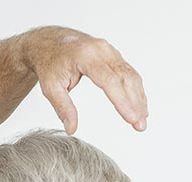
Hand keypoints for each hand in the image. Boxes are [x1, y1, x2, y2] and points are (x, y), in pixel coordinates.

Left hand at [21, 26, 147, 134]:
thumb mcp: (50, 87)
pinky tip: (139, 103)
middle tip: (140, 126)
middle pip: (125, 78)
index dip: (122, 101)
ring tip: (142, 119)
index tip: (132, 118)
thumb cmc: (49, 63)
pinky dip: (135, 88)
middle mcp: (101, 50)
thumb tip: (71, 129)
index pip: (109, 81)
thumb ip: (62, 108)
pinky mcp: (112, 54)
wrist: (49, 41)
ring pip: (130, 75)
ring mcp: (108, 50)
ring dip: (138, 97)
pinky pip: (128, 71)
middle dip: (135, 103)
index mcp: (85, 56)